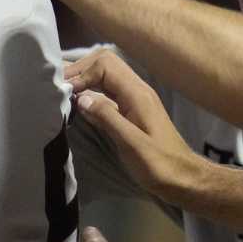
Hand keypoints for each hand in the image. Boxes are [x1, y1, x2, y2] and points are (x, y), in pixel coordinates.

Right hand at [63, 50, 197, 196]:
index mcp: (137, 94)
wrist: (183, 178)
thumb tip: (81, 97)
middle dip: (81, 70)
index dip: (82, 74)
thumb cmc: (159, 164)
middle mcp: (137, 91)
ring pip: (106, 75)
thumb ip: (106, 117)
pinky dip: (91, 92)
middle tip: (60, 88)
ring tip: (64, 93)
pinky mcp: (132, 111)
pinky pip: (108, 91)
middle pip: (105, 63)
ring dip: (85, 79)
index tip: (65, 93)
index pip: (105, 65)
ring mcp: (135, 100)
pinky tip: (79, 105)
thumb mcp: (131, 143)